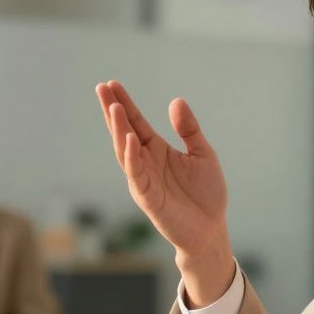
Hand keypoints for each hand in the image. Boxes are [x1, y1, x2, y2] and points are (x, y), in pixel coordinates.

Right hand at [95, 80, 234, 304]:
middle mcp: (146, 162)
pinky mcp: (147, 197)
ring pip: (124, 151)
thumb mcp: (203, 154)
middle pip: (124, 132)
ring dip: (118, 129)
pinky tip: (130, 138)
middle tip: (102, 88)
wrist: (211, 229)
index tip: (112, 84)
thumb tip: (176, 101)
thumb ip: (189, 129)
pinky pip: (136, 174)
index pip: (136, 122)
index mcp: (157, 150)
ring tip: (114, 107)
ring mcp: (144, 179)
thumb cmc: (206, 194)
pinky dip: (131, 156)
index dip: (125, 103)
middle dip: (113, 111)